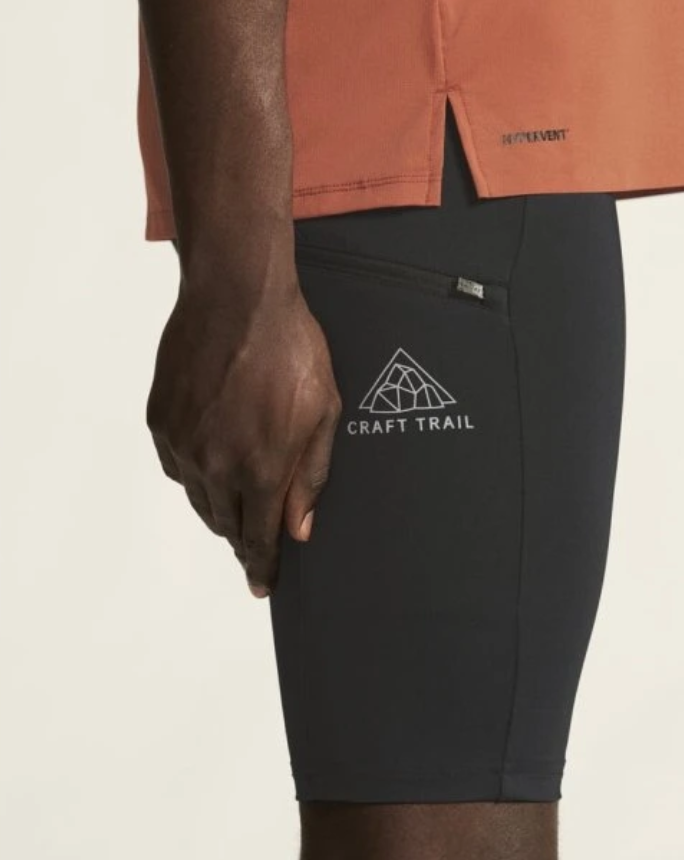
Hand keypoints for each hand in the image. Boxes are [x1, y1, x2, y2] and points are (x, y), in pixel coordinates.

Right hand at [146, 239, 341, 597]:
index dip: (260, 566)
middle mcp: (215, 466)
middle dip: (244, 533)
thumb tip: (300, 527)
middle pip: (225, 524)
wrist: (237, 296)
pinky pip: (176, 466)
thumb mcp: (323, 411)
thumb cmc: (290, 346)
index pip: (258, 538)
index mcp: (260, 469)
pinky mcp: (161, 420)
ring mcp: (183, 443)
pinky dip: (195, 473)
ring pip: (198, 498)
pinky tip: (212, 460)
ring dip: (219, 506)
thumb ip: (311, 475)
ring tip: (237, 495)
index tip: (262, 584)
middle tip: (257, 532)